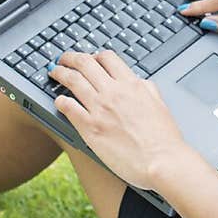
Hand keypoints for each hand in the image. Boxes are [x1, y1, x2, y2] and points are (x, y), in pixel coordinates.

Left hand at [49, 49, 185, 189]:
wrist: (162, 162)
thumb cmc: (164, 138)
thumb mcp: (159, 103)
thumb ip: (146, 89)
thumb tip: (138, 82)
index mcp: (132, 84)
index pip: (107, 58)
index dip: (94, 56)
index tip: (89, 59)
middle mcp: (113, 92)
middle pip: (84, 63)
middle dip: (70, 58)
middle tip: (63, 60)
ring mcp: (99, 109)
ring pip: (72, 80)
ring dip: (60, 73)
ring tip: (54, 73)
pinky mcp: (90, 128)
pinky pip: (68, 107)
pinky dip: (60, 100)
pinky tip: (58, 101)